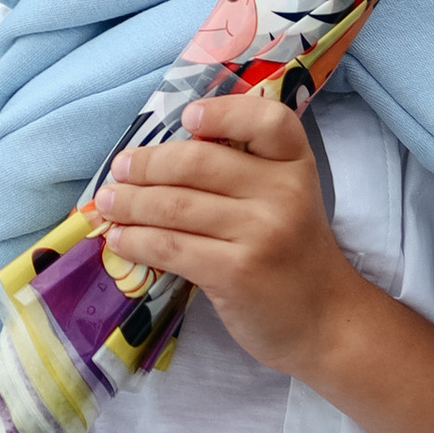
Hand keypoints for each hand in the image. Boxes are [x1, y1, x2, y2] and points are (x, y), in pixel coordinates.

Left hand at [96, 89, 362, 385]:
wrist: (324, 320)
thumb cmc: (291, 253)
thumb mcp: (286, 199)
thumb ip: (244, 172)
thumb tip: (159, 157)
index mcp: (295, 165)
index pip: (267, 119)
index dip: (224, 112)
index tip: (187, 118)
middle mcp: (283, 192)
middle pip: (199, 162)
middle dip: (147, 164)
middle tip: (120, 169)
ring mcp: (261, 233)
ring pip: (175, 206)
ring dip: (130, 203)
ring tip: (108, 203)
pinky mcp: (237, 272)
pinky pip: (171, 247)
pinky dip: (136, 241)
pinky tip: (120, 240)